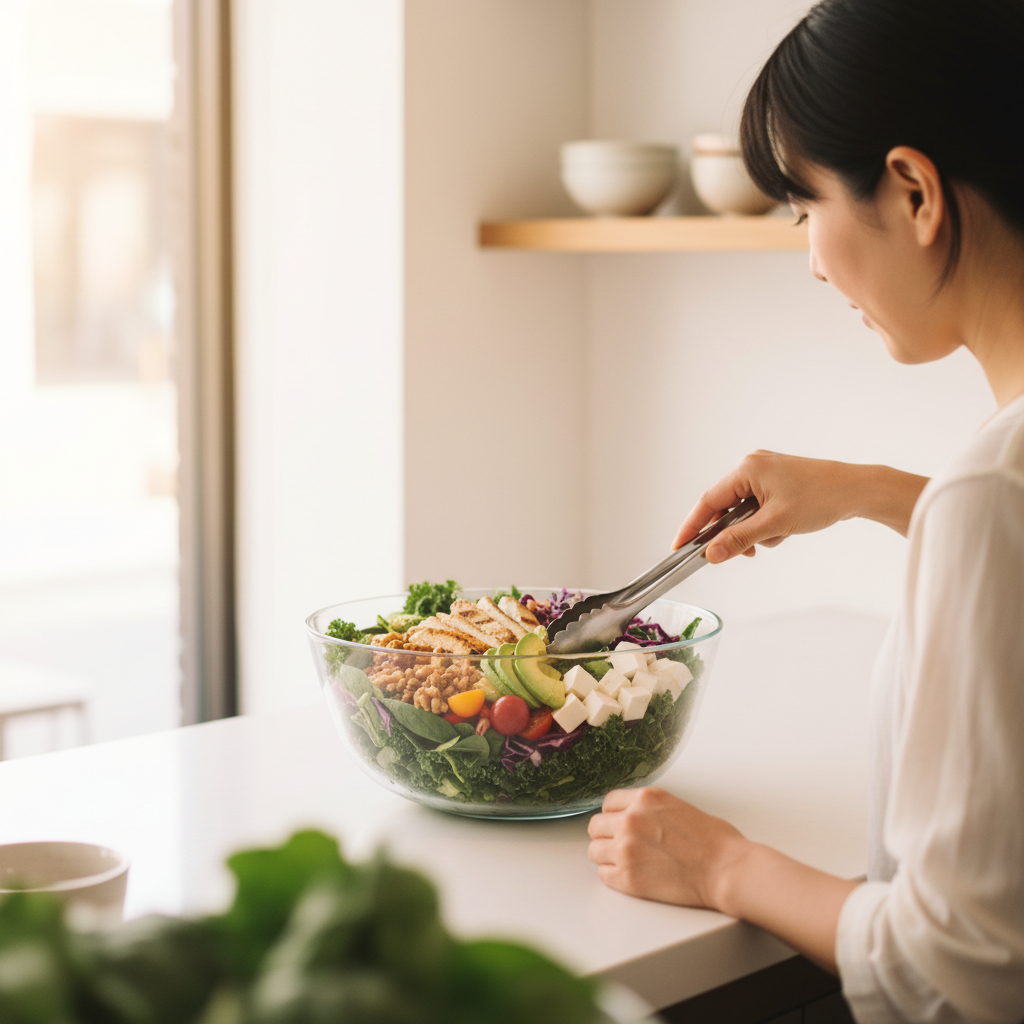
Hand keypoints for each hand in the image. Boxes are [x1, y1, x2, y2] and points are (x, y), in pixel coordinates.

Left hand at [587, 786, 858, 972]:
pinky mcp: (628, 878)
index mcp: (645, 799)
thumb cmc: (716, 841)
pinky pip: (604, 875)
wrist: (728, 869)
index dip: (614, 815)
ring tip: (629, 863)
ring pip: (595, 851)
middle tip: (623, 846)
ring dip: (608, 856)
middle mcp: (630, 820)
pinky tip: (632, 876)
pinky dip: (614, 877)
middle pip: (596, 826)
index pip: (608, 803)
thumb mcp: (679, 806)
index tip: (619, 824)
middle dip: (607, 836)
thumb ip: (650, 809)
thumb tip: (637, 815)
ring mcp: (626, 849)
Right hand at [672, 451, 926, 560]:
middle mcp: (752, 466)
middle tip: (741, 554)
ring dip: (754, 530)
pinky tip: (784, 530)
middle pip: (725, 507)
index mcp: (747, 469)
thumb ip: (739, 540)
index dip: (692, 527)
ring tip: (776, 537)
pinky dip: (766, 523)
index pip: (708, 501)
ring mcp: (766, 473)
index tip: (679, 547)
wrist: (859, 491)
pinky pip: (759, 508)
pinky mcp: (779, 482)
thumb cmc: (821, 499)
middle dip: (734, 533)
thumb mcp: (775, 524)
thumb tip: (712, 555)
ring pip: (743, 511)